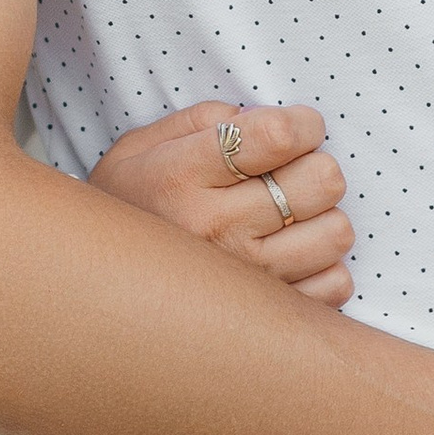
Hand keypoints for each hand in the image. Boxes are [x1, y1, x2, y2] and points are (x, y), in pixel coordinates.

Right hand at [90, 101, 353, 304]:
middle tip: (289, 173)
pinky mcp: (265, 316)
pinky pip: (335, 284)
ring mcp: (244, 279)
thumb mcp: (143, 146)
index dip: (303, 124)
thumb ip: (205, 120)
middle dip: (314, 166)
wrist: (97, 287)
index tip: (297, 129)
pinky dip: (322, 267)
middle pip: (322, 180)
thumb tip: (266, 118)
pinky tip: (289, 256)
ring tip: (287, 217)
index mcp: (183, 176)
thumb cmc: (131, 204)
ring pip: (336, 232)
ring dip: (320, 217)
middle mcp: (215, 228)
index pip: (278, 135)